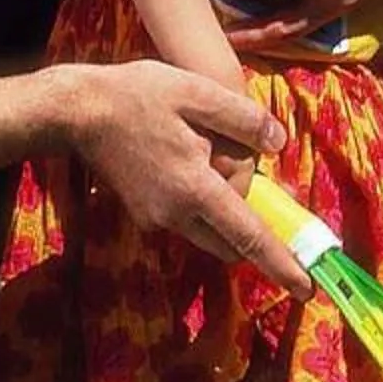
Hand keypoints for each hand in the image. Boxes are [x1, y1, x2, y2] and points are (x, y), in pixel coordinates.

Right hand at [60, 60, 306, 291]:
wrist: (76, 110)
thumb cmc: (137, 96)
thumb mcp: (197, 93)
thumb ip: (243, 120)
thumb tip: (278, 144)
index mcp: (195, 190)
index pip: (249, 236)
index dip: (280, 264)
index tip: (306, 288)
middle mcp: (177, 216)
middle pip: (230, 239)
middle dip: (247, 219)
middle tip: (235, 160)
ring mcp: (156, 219)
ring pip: (209, 228)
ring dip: (221, 204)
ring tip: (199, 142)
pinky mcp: (143, 214)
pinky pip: (187, 217)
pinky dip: (200, 198)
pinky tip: (181, 148)